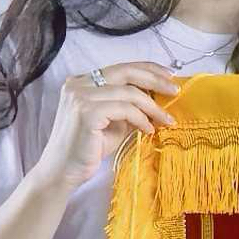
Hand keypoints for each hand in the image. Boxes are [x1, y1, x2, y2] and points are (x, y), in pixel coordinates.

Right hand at [40, 59, 180, 194]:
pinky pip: (125, 109)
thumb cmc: (88, 148)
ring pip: (129, 92)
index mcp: (82, 81)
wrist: (63, 171)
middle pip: (126, 71)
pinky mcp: (86, 111)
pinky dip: (141, 119)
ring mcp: (80, 96)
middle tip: (175, 91)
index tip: (169, 76)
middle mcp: (78, 83)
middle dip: (155, 79)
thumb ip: (130, 106)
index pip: (121, 67)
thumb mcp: (114, 122)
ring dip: (152, 107)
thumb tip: (158, 96)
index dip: (148, 69)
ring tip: (166, 120)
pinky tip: (148, 130)